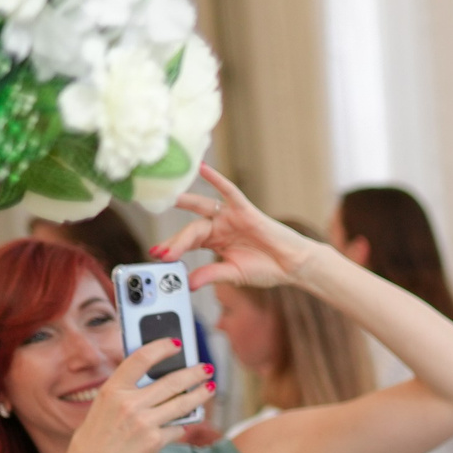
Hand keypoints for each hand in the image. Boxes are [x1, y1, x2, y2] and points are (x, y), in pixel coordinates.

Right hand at [55, 346, 213, 452]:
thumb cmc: (101, 432)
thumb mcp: (106, 404)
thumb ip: (129, 390)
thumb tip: (164, 377)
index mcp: (112, 390)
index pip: (140, 359)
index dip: (161, 348)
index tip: (177, 343)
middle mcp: (128, 404)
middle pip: (171, 382)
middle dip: (194, 373)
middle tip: (207, 368)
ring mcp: (144, 423)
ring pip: (182, 403)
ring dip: (201, 395)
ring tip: (210, 387)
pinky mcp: (155, 441)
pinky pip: (177, 427)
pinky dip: (180, 425)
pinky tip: (180, 423)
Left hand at [157, 163, 327, 290]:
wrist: (293, 265)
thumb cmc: (267, 268)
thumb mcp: (233, 274)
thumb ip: (210, 275)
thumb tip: (188, 284)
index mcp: (214, 241)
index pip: (188, 243)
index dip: (173, 250)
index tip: (159, 259)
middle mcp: (219, 226)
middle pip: (191, 229)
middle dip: (176, 241)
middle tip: (162, 253)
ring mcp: (231, 216)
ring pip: (203, 207)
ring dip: (184, 200)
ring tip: (167, 197)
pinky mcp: (245, 210)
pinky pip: (229, 191)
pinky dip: (216, 179)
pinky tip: (202, 168)